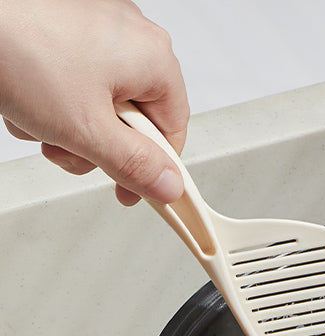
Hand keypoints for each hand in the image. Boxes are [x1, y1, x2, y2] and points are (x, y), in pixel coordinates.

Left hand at [0, 0, 187, 204]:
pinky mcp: (66, 23)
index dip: (152, 170)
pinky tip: (26, 96)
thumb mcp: (86, 130)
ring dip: (68, 126)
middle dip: (96, 145)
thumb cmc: (19, 49)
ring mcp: (98, 25)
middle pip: (133, 120)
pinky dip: (51, 98)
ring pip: (99, 103)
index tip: (131, 191)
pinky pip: (74, 79)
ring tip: (38, 119)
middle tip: (68, 147)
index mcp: (153, 58)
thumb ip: (134, 166)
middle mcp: (132, 36)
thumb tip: (169, 186)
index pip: (173, 133)